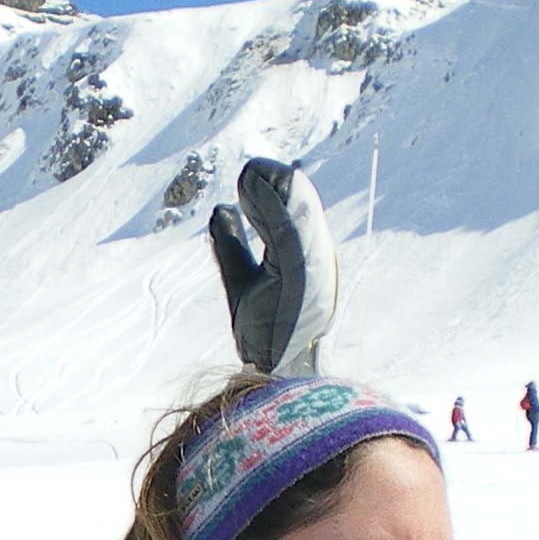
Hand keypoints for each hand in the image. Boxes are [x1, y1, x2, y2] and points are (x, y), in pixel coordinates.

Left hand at [207, 159, 337, 375]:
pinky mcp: (302, 276)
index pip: (296, 216)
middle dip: (278, 186)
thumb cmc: (264, 330)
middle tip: (253, 170)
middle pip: (302, 211)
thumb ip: (232, 247)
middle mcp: (317, 262)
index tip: (252, 177)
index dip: (275, 194)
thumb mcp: (242, 278)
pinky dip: (275, 207)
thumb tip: (221, 210)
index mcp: (308, 261)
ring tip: (255, 171)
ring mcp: (312, 270)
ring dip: (276, 190)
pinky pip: (290, 233)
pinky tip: (259, 186)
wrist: (273, 369)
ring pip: (298, 217)